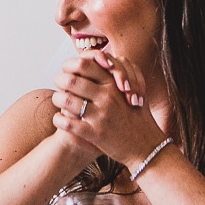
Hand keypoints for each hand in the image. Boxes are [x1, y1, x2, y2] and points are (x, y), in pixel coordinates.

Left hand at [49, 48, 165, 170]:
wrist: (147, 146)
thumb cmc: (138, 116)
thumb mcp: (135, 88)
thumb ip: (121, 71)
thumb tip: (102, 57)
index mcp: (114, 84)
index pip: (84, 64)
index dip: (70, 65)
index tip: (67, 70)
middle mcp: (107, 97)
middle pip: (70, 79)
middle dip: (59, 79)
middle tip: (57, 82)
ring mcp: (101, 116)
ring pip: (65, 100)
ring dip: (57, 99)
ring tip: (58, 101)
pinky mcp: (96, 134)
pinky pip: (68, 123)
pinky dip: (59, 120)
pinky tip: (59, 119)